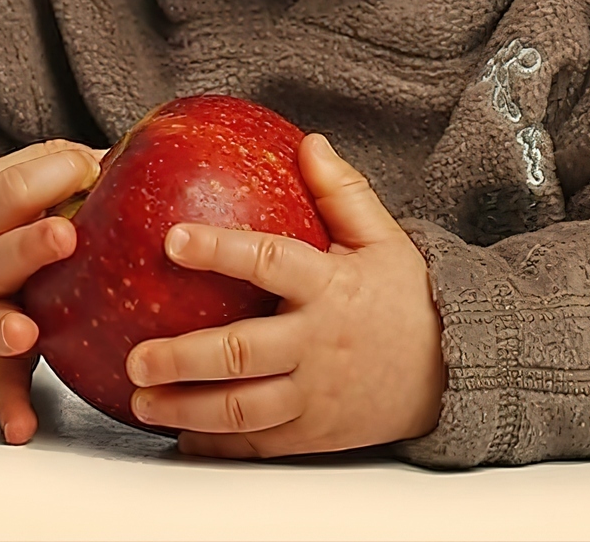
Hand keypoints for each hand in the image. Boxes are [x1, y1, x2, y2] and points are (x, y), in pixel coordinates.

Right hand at [0, 139, 101, 444]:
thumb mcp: (16, 178)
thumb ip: (67, 165)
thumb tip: (141, 144)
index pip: (13, 187)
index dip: (49, 174)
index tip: (91, 165)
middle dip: (29, 245)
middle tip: (63, 235)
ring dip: (4, 327)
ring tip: (21, 334)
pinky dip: (8, 403)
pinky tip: (22, 426)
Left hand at [124, 133, 445, 456]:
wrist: (451, 370)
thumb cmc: (408, 299)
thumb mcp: (385, 240)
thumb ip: (343, 194)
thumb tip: (310, 144)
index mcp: (332, 287)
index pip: (271, 262)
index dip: (221, 250)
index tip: (173, 239)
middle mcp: (319, 344)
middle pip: (243, 354)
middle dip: (184, 358)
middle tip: (138, 356)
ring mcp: (315, 395)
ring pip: (243, 409)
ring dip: (187, 409)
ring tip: (142, 401)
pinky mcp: (313, 433)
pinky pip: (258, 445)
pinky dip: (216, 445)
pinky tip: (181, 436)